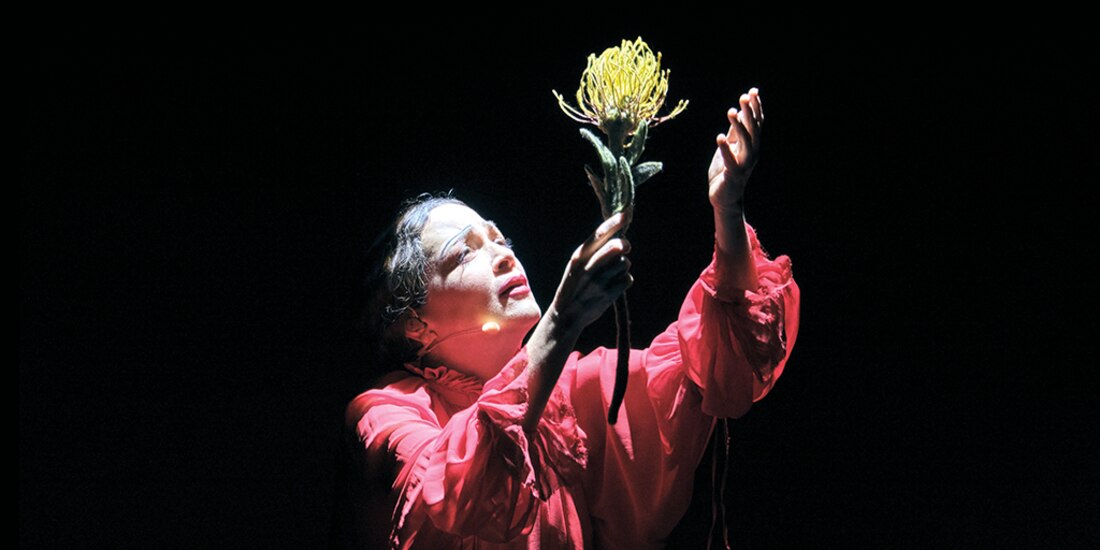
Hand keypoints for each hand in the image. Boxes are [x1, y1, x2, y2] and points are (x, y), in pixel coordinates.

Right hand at [548, 213, 632, 333]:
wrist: (566, 316)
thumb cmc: (574, 286)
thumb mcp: (576, 266)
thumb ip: (593, 252)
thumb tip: (618, 238)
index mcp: (579, 256)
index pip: (599, 235)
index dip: (613, 223)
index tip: (625, 214)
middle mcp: (588, 267)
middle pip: (617, 246)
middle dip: (624, 245)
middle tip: (625, 247)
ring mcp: (599, 282)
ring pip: (624, 263)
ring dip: (623, 266)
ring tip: (612, 273)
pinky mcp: (608, 295)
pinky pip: (627, 279)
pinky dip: (625, 281)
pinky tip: (614, 285)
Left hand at [708, 88, 763, 211]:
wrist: (724, 197)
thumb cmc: (726, 170)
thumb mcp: (731, 147)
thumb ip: (735, 132)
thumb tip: (739, 112)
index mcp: (751, 145)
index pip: (757, 123)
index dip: (756, 107)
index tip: (753, 91)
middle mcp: (752, 153)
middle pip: (753, 129)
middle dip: (749, 113)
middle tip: (744, 97)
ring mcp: (744, 164)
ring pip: (746, 142)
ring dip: (739, 126)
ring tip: (731, 112)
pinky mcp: (733, 174)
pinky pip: (730, 160)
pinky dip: (725, 149)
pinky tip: (720, 138)